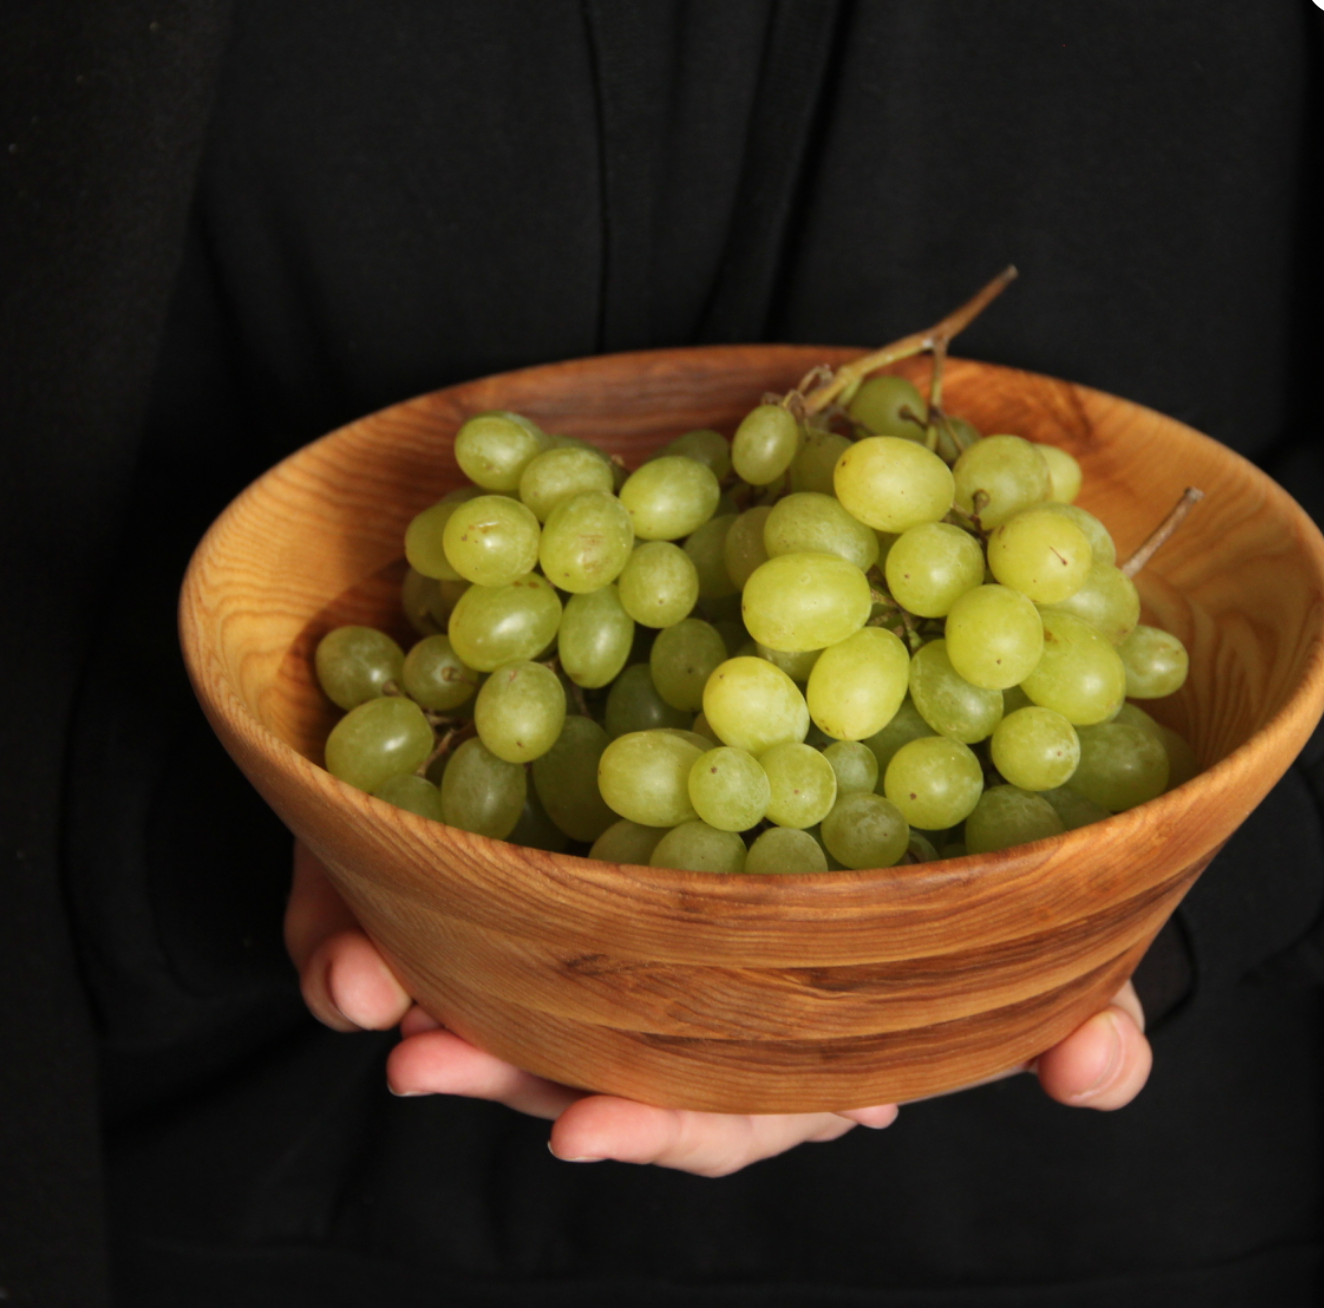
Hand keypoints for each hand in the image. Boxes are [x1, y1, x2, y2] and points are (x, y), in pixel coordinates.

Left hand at [286, 841, 1150, 1175]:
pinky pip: (448, 888)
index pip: (731, 1097)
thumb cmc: (944, 803)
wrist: (849, 639)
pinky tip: (352, 914)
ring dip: (427, 983)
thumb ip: (1059, 971)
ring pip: (507, 978)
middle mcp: (688, 970)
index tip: (590, 1122)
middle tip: (429, 1053)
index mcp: (786, 1004)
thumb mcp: (1008, 874)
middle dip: (509, 1060)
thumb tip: (1102, 1069)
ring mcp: (607, 904)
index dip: (670, 1116)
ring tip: (362, 979)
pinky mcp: (537, 827)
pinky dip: (388, 905)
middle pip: (593, 1050)